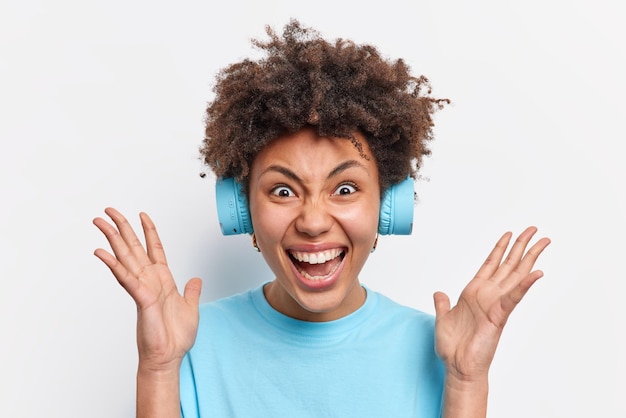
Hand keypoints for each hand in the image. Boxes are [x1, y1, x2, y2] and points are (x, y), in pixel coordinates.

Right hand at [93, 208, 201, 370]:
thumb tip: (197, 279)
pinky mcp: (141, 298)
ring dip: (113, 239)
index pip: (154, 248)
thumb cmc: (176, 337)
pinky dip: (114, 265)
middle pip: (133, 247)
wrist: (169, 356)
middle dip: (122, 227)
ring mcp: (143, 287)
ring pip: (125, 257)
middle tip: (108, 211)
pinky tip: (102, 252)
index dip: (149, 231)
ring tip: (100, 222)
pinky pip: (126, 278)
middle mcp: (150, 280)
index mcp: (163, 280)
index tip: (142, 214)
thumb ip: (192, 291)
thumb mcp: (192, 307)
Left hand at [433, 226, 549, 381]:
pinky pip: (514, 297)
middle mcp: (488, 295)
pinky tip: (536, 272)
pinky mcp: (499, 316)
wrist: (458, 367)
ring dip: (529, 258)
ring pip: (516, 275)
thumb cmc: (453, 347)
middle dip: (521, 246)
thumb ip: (442, 304)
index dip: (499, 248)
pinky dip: (525, 285)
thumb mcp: (442, 319)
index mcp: (474, 292)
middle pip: (508, 265)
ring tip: (542, 241)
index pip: (490, 264)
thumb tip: (439, 293)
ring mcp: (496, 304)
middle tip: (534, 229)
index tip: (509, 233)